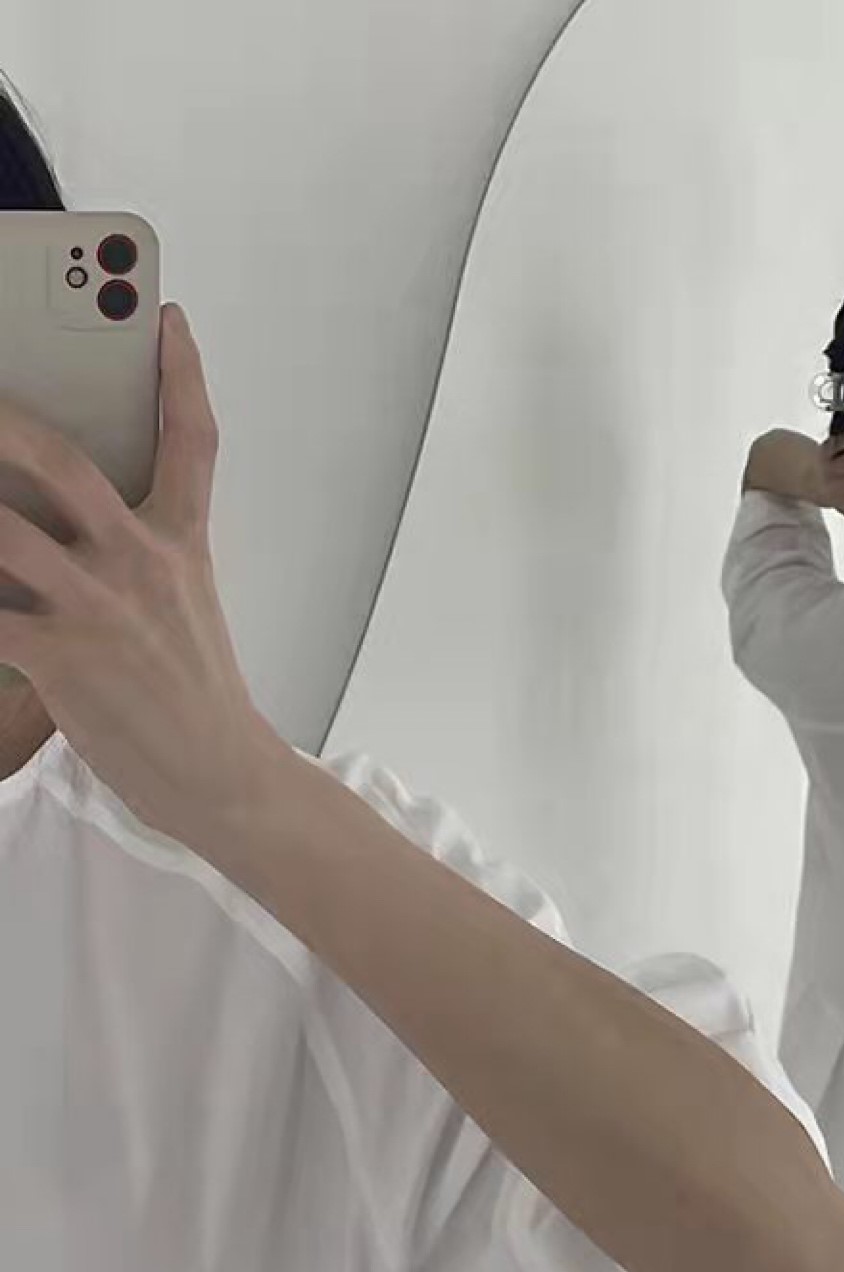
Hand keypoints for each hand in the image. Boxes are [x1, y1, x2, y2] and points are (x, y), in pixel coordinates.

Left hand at [0, 305, 279, 851]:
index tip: (167, 319)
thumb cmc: (194, 702)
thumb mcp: (185, 612)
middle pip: (64, 462)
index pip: (193, 442)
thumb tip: (52, 520)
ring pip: (2, 528)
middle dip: (1, 419)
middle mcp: (142, 564)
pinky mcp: (63, 657)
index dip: (183, 373)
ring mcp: (100, 608)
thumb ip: (132, 558)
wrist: (222, 781)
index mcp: (181, 548)